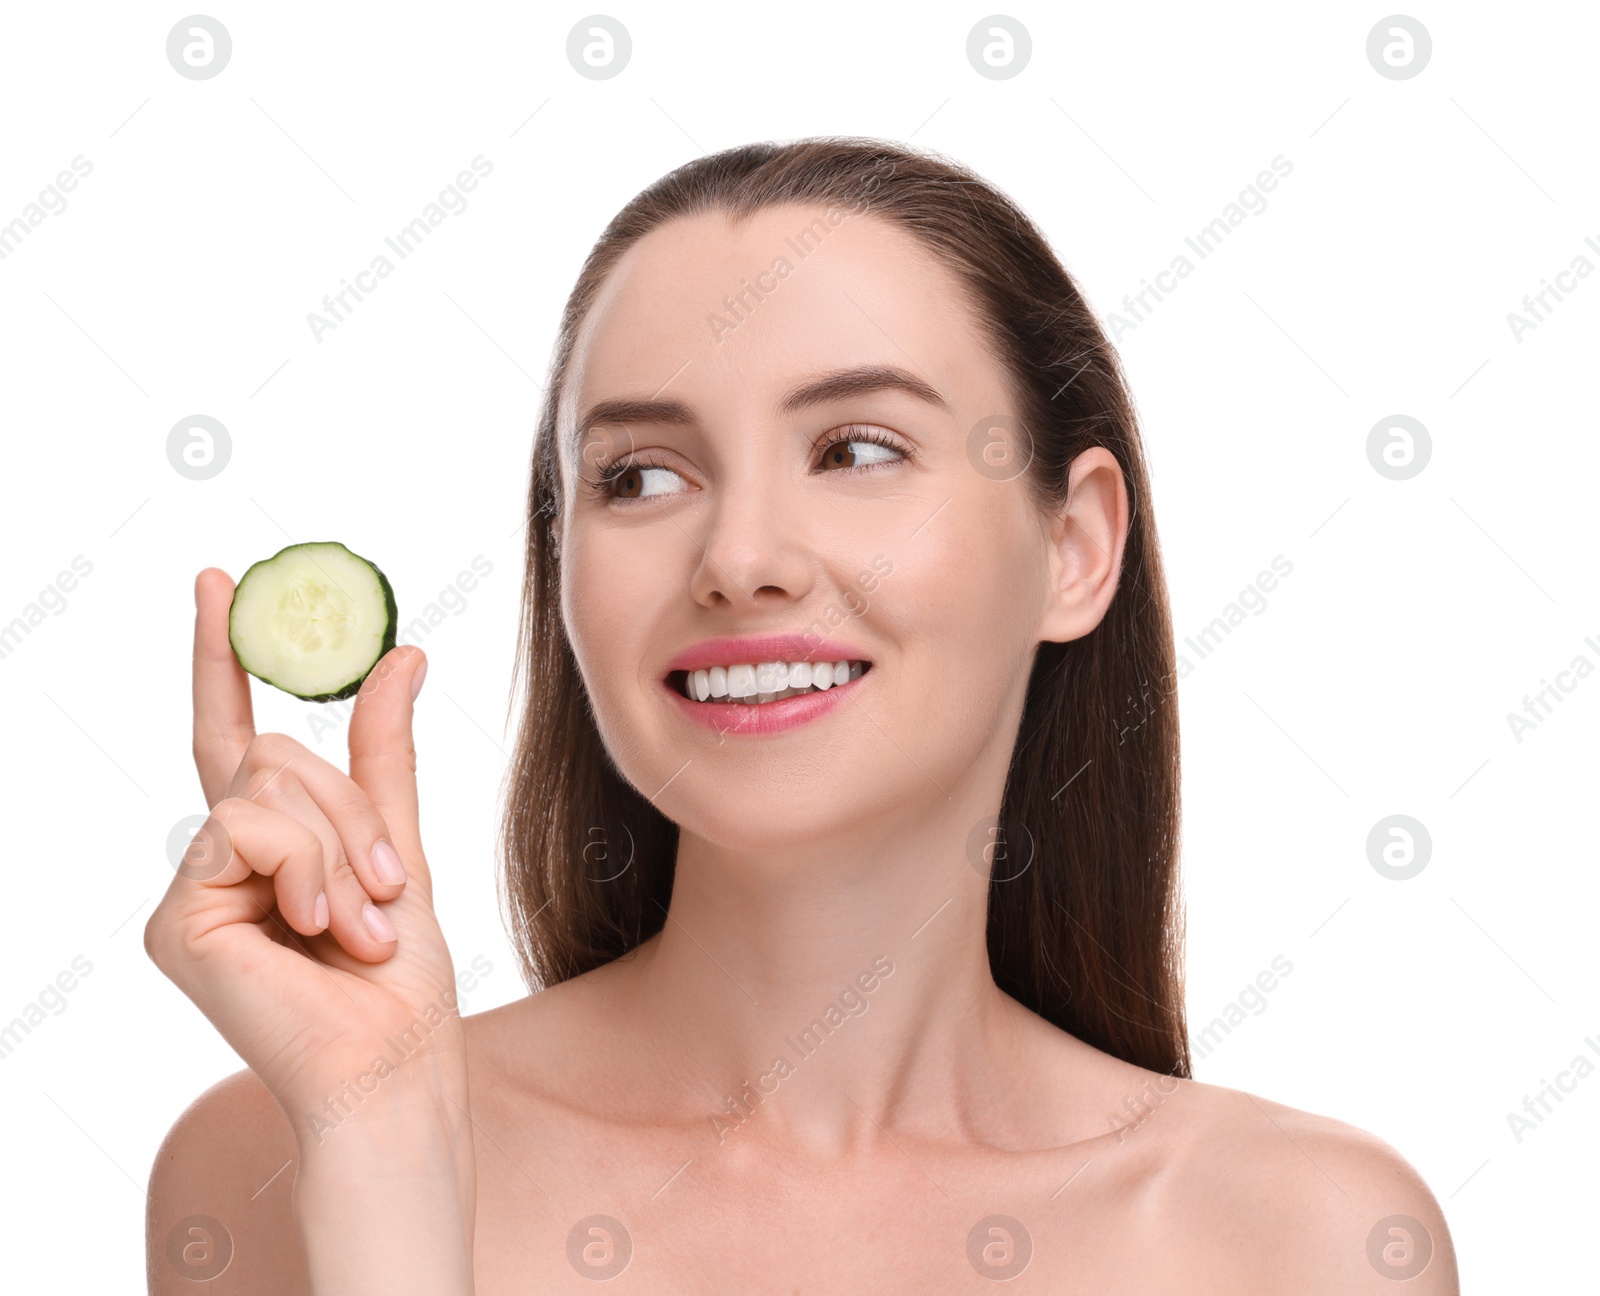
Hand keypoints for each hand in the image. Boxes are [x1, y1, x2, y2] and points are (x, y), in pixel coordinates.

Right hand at [146, 568, 470, 1152]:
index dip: (219, 657)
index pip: (234, 734)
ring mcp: (195, 888)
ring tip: (361, 922)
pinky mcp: (179, 919)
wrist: (393, 1062)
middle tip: (390, 888)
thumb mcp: (399, 846)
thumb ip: (384, 757)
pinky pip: (244, 829)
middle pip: (271, 753)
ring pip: (263, 785)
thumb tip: (402, 653)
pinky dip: (305, 866)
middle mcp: (221, 859)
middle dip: (349, 810)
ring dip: (339, 846)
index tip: (214, 580)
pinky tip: (318, 928)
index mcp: (272, 843)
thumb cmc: (399, 979)